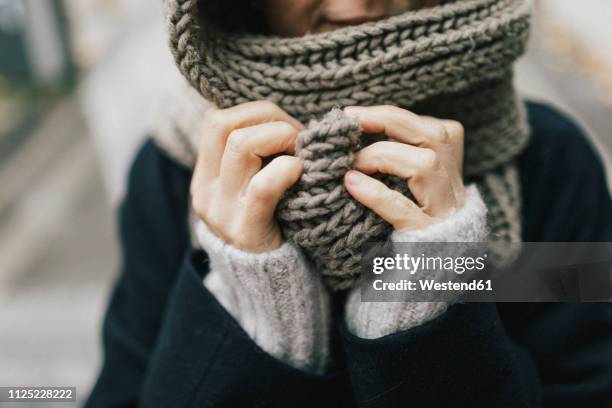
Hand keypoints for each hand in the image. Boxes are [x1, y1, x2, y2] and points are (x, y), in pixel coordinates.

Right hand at [191, 101, 303, 251]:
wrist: (267, 280)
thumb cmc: (270, 221)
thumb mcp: (250, 185)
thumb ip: (256, 155)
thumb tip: (282, 117)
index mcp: (205, 174)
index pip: (215, 119)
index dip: (254, 112)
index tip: (284, 125)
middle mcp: (206, 189)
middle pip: (224, 124)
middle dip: (269, 118)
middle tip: (296, 136)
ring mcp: (222, 210)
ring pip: (240, 145)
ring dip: (280, 137)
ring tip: (299, 155)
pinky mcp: (245, 229)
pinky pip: (263, 185)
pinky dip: (286, 169)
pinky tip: (299, 173)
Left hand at [343, 105, 464, 231]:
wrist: (427, 278)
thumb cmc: (409, 226)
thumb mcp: (412, 190)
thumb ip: (398, 160)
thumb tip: (358, 130)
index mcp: (452, 172)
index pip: (433, 127)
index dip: (392, 115)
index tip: (355, 113)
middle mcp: (453, 188)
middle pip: (434, 136)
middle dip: (389, 121)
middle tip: (351, 121)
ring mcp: (443, 213)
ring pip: (425, 165)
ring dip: (382, 156)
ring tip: (351, 164)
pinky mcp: (425, 239)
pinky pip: (403, 210)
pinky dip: (376, 194)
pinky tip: (352, 185)